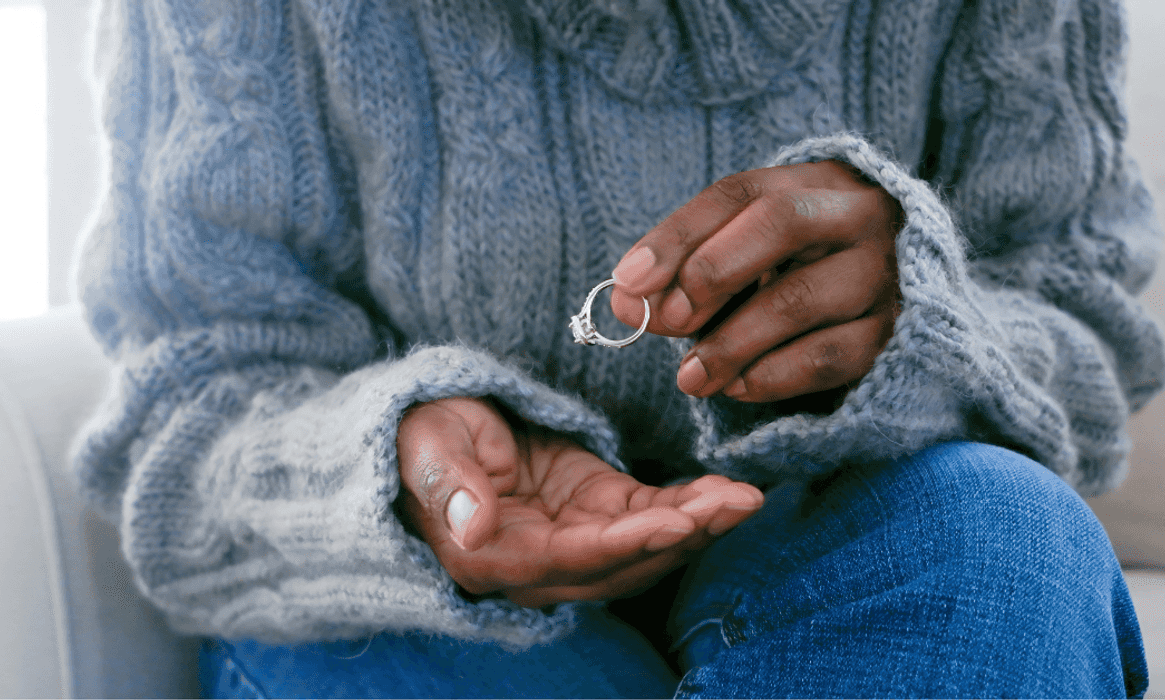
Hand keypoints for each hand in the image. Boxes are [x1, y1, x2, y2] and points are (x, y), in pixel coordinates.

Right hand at [396, 397, 762, 607]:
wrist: (432, 426)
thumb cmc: (421, 435)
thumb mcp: (425, 447)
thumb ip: (450, 486)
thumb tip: (475, 527)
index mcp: (493, 557)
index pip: (571, 559)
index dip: (627, 544)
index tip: (676, 521)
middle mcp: (540, 564)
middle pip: (623, 565)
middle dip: (684, 537)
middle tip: (735, 505)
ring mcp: (573, 538)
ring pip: (646, 549)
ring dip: (699, 527)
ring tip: (745, 498)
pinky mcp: (596, 509)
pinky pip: (649, 515)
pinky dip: (691, 506)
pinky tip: (728, 492)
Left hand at [609, 160, 901, 402]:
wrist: (882, 307)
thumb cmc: (791, 273)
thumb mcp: (739, 258)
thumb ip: (682, 273)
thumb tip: (625, 300)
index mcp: (813, 181)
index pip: (737, 194)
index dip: (677, 236)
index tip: (628, 281)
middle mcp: (858, 214)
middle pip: (779, 223)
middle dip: (709, 273)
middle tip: (666, 320)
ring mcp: (882, 273)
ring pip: (799, 299)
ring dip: (730, 343)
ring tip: (688, 376)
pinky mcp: (892, 332)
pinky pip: (826, 356)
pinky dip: (770, 376)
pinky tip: (735, 388)